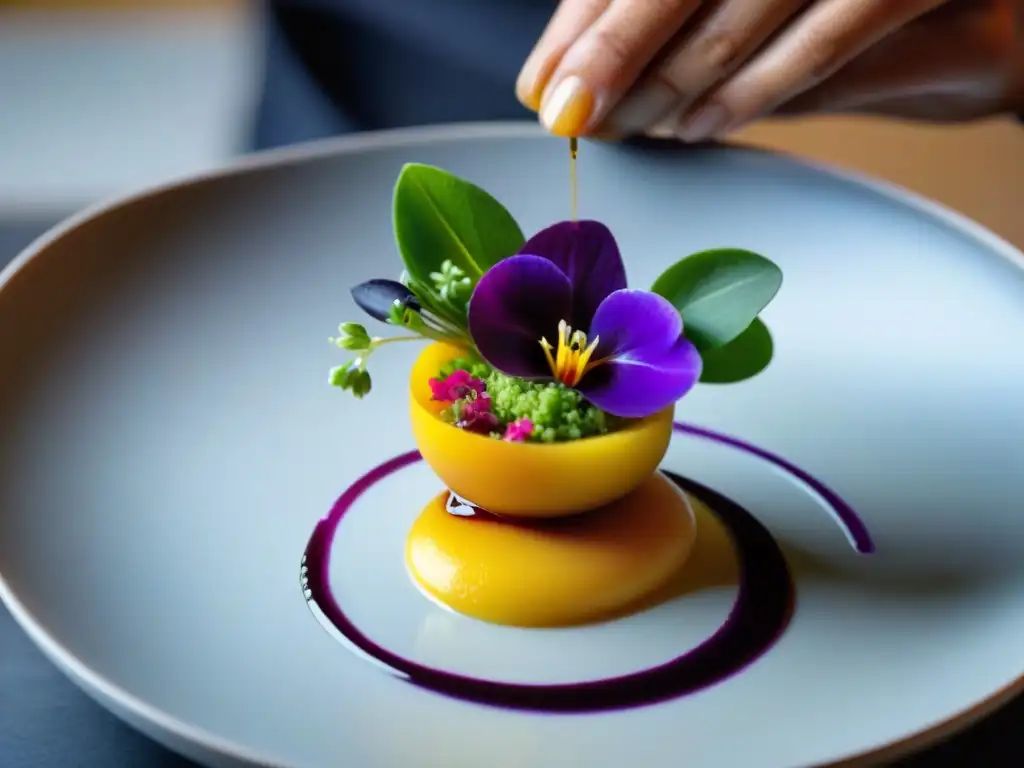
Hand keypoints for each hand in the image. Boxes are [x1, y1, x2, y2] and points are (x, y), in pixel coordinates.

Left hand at [516, 0, 1020, 140]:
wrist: (1008, 23)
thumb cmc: (878, 15)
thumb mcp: (771, 12)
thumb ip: (689, 32)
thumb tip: (586, 76)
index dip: (592, 15)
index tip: (546, 78)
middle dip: (616, 42)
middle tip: (568, 107)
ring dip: (676, 73)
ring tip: (630, 126)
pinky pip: (833, 29)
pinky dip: (757, 85)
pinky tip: (700, 126)